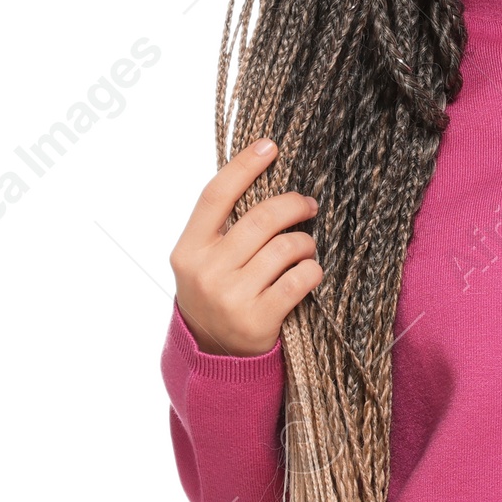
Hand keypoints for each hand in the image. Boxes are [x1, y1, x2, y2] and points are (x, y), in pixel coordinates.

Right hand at [169, 138, 321, 356]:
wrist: (214, 355)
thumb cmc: (217, 295)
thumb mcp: (203, 261)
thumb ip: (223, 227)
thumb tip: (261, 174)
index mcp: (188, 250)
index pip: (215, 196)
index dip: (244, 166)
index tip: (270, 145)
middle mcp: (206, 271)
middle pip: (261, 219)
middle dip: (293, 205)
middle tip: (309, 205)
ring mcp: (231, 297)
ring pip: (285, 248)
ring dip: (305, 243)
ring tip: (305, 249)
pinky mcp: (258, 319)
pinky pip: (300, 279)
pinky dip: (312, 270)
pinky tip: (309, 272)